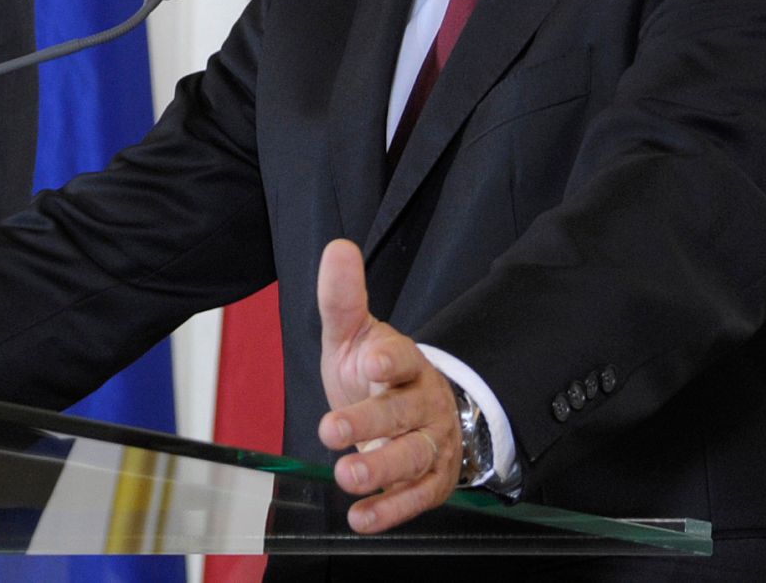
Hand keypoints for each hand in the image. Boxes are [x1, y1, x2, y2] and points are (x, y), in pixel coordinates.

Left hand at [315, 238, 459, 532]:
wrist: (410, 410)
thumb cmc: (374, 371)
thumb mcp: (353, 334)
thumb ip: (342, 299)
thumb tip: (337, 247)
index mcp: (406, 362)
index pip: (403, 358)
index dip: (389, 360)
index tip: (370, 362)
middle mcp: (424, 402)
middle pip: (402, 414)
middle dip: (368, 423)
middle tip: (331, 430)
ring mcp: (433, 443)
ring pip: (414, 458)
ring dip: (381, 470)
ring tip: (346, 475)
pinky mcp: (434, 481)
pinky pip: (418, 498)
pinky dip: (390, 511)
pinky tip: (361, 517)